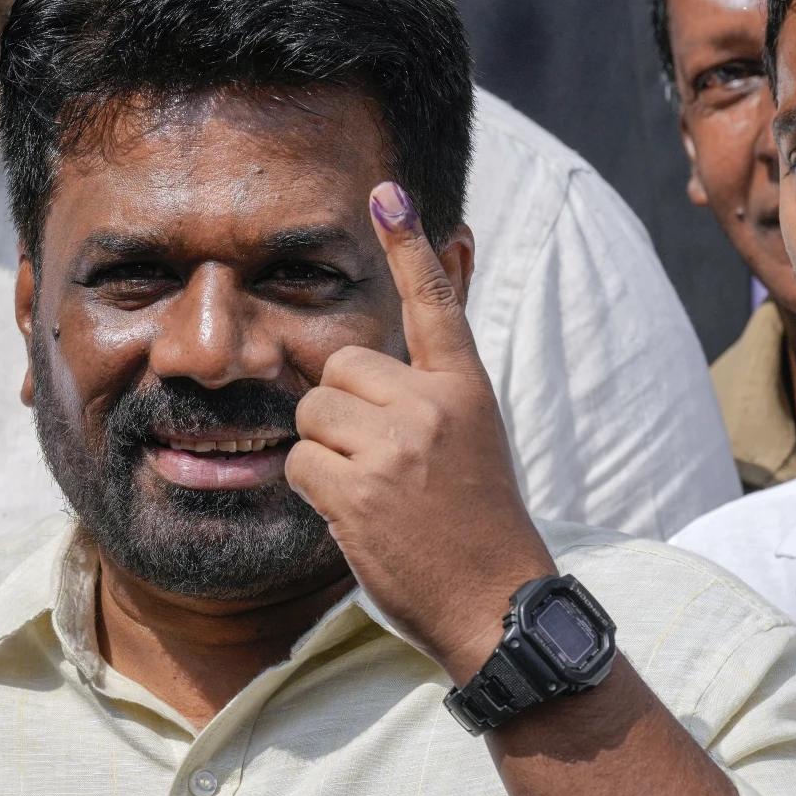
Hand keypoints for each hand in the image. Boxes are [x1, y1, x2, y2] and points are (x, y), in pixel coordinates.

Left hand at [285, 181, 555, 685]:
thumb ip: (434, 380)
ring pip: (312, 415)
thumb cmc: (478, 519)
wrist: (495, 601)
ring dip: (325, 452)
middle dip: (340, 412)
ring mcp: (397, 448)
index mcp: (466, 389)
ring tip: (374, 491)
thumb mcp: (474, 434)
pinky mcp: (361, 490)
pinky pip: (300, 463)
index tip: (387, 193)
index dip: (409, 246)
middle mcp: (433, 406)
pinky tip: (358, 515)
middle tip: (381, 461)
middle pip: (338, 371)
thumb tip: (409, 316)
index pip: (435, 303)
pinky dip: (316, 491)